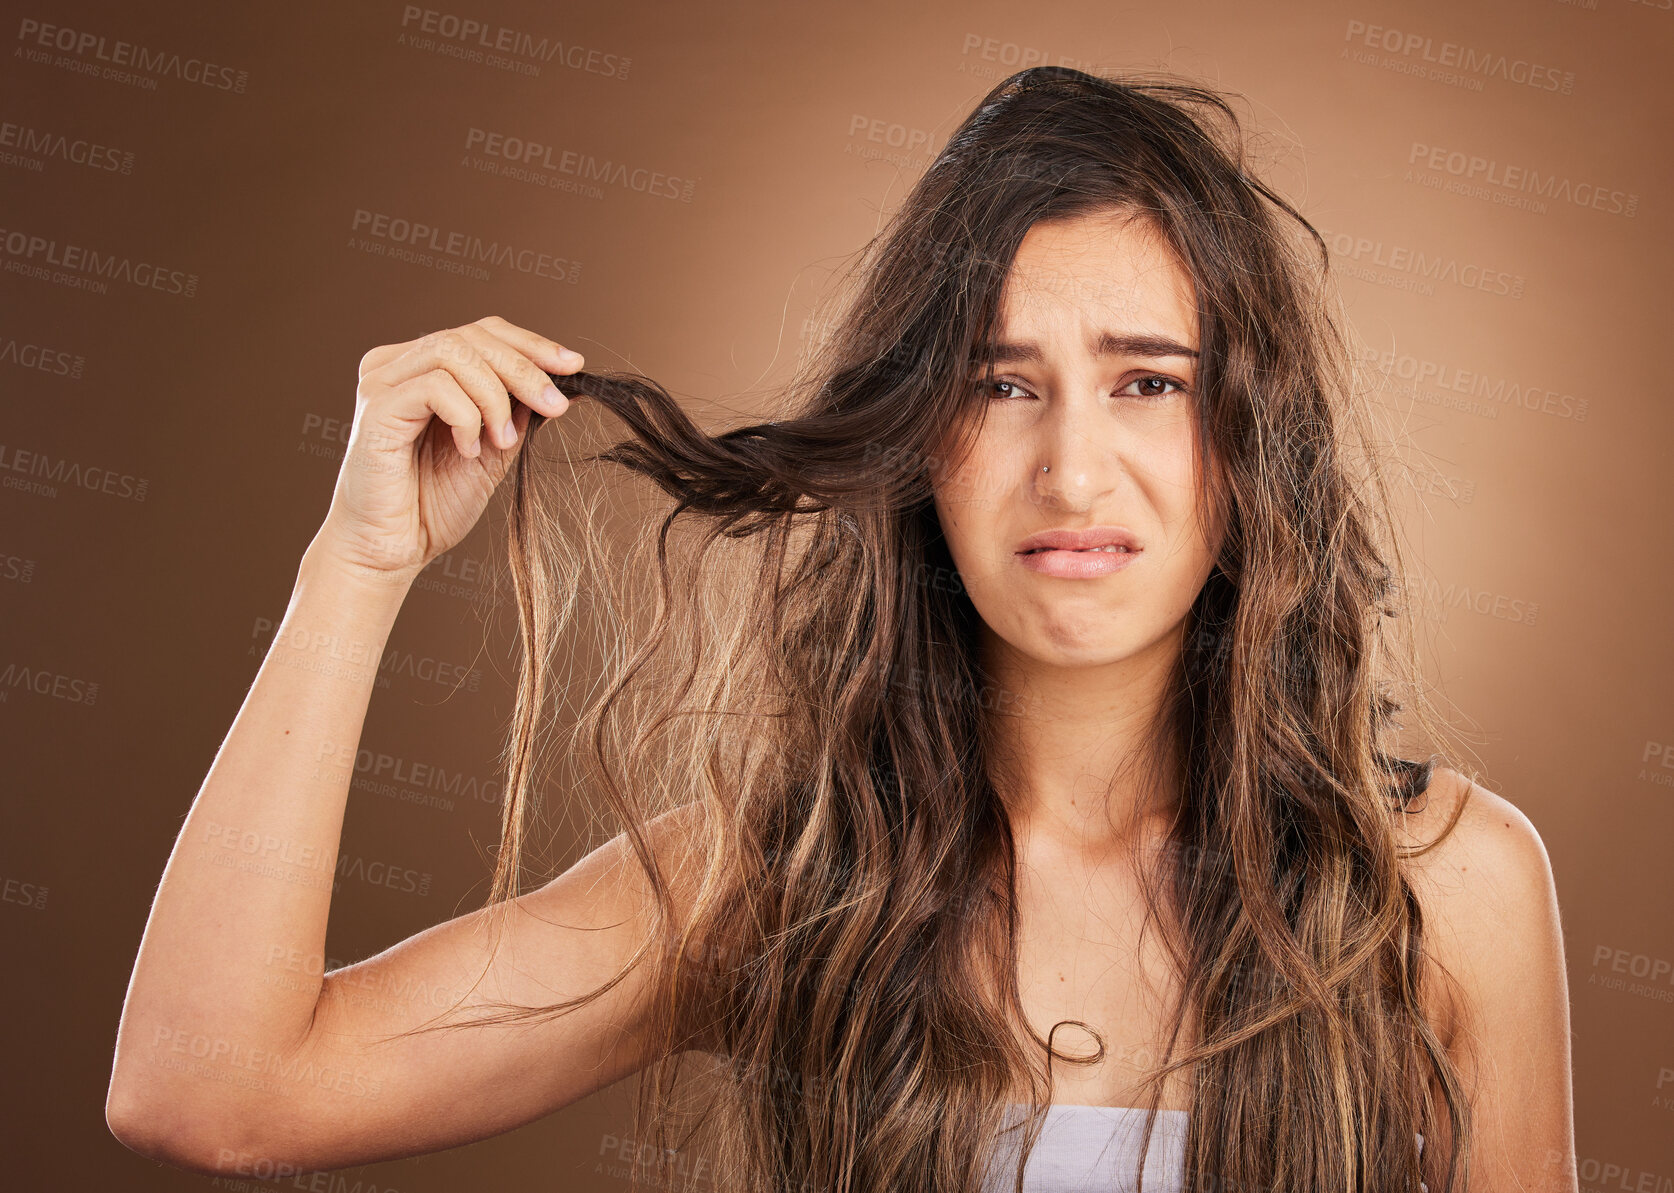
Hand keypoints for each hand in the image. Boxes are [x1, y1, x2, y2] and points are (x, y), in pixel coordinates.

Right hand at [312, 315, 583, 577]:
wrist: (394, 551)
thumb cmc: (432, 506)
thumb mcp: (492, 452)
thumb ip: (514, 413)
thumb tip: (558, 380)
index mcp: (421, 368)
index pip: (480, 332)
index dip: (529, 344)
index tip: (572, 365)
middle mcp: (395, 366)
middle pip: (471, 336)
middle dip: (523, 369)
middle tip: (554, 406)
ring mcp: (381, 384)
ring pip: (454, 353)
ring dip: (495, 396)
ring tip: (501, 442)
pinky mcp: (376, 408)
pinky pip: (435, 386)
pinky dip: (466, 416)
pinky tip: (468, 450)